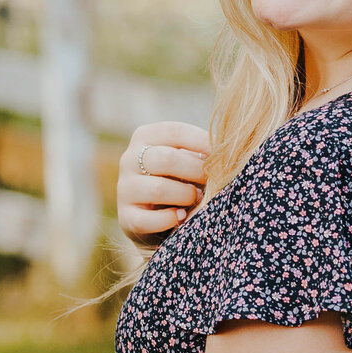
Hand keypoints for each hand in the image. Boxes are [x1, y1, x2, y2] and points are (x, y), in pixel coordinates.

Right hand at [117, 120, 210, 248]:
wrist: (157, 221)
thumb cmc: (180, 182)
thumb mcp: (186, 162)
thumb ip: (200, 153)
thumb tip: (227, 152)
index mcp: (145, 137)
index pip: (175, 131)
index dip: (203, 142)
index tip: (222, 154)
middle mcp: (129, 159)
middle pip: (166, 159)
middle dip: (196, 171)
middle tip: (212, 180)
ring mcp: (125, 189)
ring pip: (158, 189)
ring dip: (185, 195)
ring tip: (197, 199)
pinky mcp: (126, 218)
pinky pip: (149, 219)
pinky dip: (171, 219)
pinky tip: (182, 217)